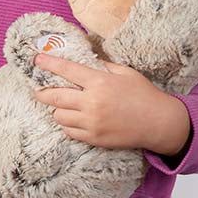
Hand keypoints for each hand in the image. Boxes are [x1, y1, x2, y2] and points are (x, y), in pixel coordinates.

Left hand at [32, 54, 190, 154]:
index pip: (67, 70)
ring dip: (57, 110)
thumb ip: (103, 65)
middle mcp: (92, 102)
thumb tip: (87, 59)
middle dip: (41, 92)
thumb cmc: (144, 94)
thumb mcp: (125, 72)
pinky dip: (67, 125)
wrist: (160, 124)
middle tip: (38, 90)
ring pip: (59, 116)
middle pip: (55, 97)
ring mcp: (92, 123)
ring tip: (61, 106)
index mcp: (99, 82)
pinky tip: (72, 120)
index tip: (36, 60)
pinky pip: (69, 132)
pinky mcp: (94, 138)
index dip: (49, 64)